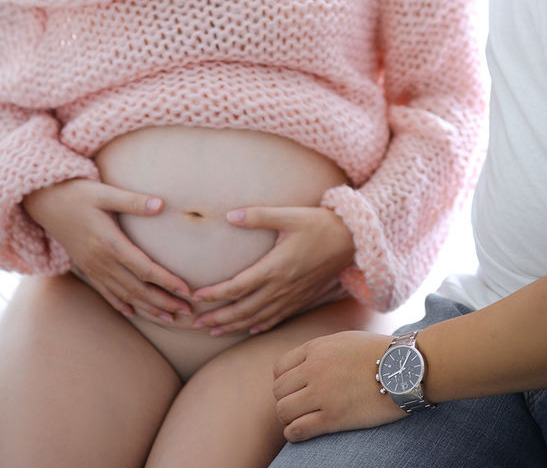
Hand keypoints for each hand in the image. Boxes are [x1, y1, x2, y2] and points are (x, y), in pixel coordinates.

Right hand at [23, 178, 191, 321]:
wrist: (44, 202)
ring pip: (124, 294)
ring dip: (147, 307)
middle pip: (137, 288)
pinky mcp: (86, 267)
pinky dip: (120, 303)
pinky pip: (105, 291)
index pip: (144, 268)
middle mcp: (101, 261)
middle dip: (163, 301)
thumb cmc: (77, 193)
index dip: (167, 281)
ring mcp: (92, 267)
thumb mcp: (105, 193)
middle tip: (187, 311)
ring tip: (169, 317)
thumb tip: (161, 205)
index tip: (186, 290)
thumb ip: (133, 201)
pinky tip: (132, 312)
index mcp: (109, 243)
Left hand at [190, 206, 354, 335]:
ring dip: (234, 325)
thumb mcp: (288, 215)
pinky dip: (259, 325)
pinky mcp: (302, 298)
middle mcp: (281, 287)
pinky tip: (249, 329)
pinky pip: (277, 318)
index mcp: (275, 267)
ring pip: (257, 318)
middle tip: (195, 324)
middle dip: (218, 318)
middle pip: (243, 309)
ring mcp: (292, 297)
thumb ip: (258, 216)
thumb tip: (229, 215)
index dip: (215, 294)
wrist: (351, 241)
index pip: (238, 287)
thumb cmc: (319, 224)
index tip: (196, 297)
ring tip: (213, 331)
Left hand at [273, 330, 404, 441]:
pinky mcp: (333, 417)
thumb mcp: (344, 340)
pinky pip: (297, 429)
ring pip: (283, 410)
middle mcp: (314, 368)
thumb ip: (321, 350)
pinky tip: (302, 433)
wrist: (404, 368)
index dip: (284, 381)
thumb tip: (305, 364)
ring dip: (288, 417)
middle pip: (278, 390)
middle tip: (298, 406)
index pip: (280, 368)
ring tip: (301, 420)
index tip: (294, 389)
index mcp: (316, 348)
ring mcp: (322, 393)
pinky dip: (294, 433)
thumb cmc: (379, 353)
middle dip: (286, 399)